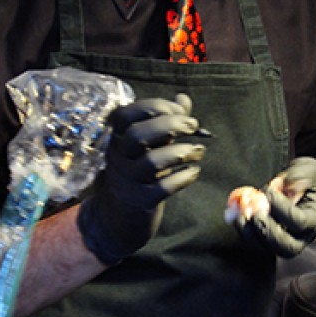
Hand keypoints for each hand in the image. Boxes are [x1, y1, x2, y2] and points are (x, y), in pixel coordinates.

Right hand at [78, 93, 204, 264]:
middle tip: (193, 126)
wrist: (117, 217)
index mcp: (118, 139)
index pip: (126, 114)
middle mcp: (119, 158)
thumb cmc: (137, 172)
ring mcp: (128, 181)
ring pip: (151, 162)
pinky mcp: (141, 201)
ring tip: (198, 151)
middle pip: (138, 135)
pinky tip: (194, 172)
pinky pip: (164, 188)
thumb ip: (166, 121)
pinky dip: (183, 177)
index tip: (179, 110)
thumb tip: (183, 99)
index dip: (154, 106)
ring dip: (181, 152)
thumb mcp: (148, 145)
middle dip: (170, 125)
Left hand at [230, 157, 315, 258]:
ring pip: (270, 249)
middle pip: (287, 247)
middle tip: (255, 214)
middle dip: (267, 232)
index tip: (269, 190)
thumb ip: (300, 175)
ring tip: (242, 216)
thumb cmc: (313, 179)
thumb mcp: (311, 170)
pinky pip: (259, 243)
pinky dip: (246, 232)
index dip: (282, 209)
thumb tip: (287, 185)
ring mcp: (288, 239)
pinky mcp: (273, 238)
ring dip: (252, 235)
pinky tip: (238, 216)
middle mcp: (305, 235)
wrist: (313, 188)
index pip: (300, 222)